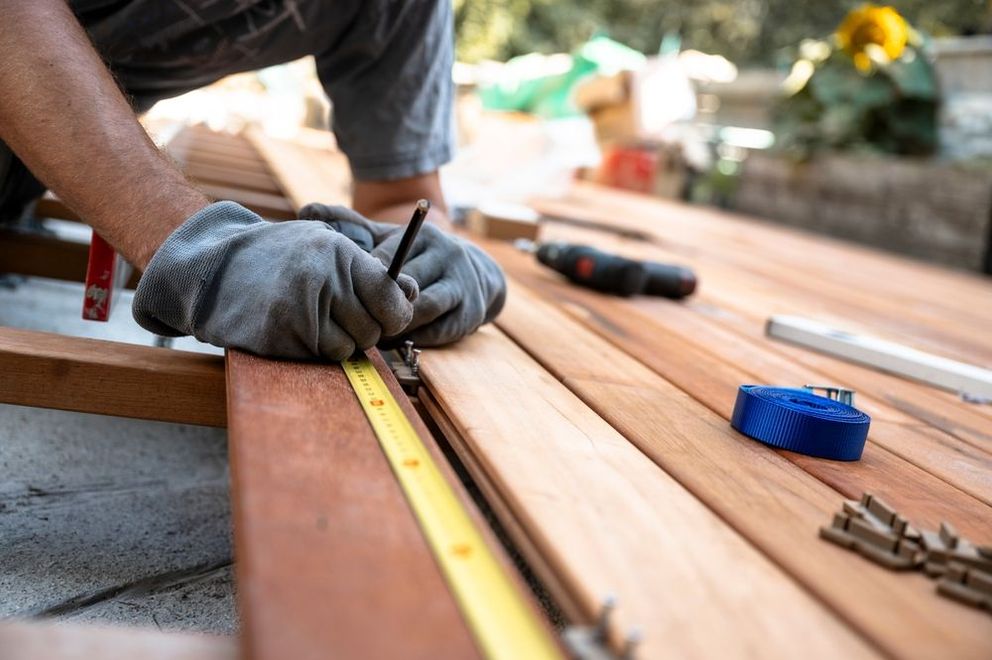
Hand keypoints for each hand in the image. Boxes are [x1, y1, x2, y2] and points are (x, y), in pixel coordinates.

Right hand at [132, 201, 417, 359]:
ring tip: (316, 318)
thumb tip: (413, 292)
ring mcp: (302, 312)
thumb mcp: (326, 245)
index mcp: (340, 255)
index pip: (392, 297)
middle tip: (343, 315)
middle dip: (366, 328)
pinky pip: (323, 357)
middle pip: (375, 329)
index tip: (386, 314)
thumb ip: (370, 270)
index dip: (395, 312)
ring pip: (351, 348)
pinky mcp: (282, 338)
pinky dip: (318, 349)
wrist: (215, 269)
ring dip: (341, 341)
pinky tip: (298, 329)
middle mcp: (324, 282)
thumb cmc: (280, 256)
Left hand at [298, 203, 506, 345]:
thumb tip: (306, 208)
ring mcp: (463, 285)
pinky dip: (413, 339)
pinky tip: (394, 341)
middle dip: (377, 306)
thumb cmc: (418, 259)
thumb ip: (352, 226)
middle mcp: (449, 255)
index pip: (387, 260)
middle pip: (405, 286)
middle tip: (351, 321)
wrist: (477, 277)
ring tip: (371, 333)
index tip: (343, 295)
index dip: (363, 281)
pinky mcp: (471, 314)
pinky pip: (435, 332)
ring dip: (395, 325)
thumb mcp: (390, 238)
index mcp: (425, 236)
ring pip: (421, 310)